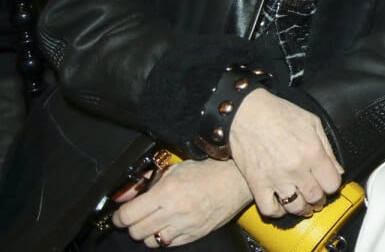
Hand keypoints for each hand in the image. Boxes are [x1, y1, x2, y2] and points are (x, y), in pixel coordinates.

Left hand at [112, 158, 250, 246]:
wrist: (237, 180)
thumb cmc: (208, 170)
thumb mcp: (175, 168)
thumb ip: (147, 182)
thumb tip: (124, 195)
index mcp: (167, 192)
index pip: (129, 215)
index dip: (119, 217)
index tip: (120, 215)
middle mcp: (174, 210)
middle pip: (137, 231)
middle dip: (132, 225)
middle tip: (136, 217)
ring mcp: (186, 225)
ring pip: (151, 241)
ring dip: (148, 232)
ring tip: (154, 221)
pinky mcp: (195, 234)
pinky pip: (169, 244)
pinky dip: (165, 237)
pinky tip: (169, 225)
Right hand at [229, 89, 343, 218]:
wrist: (245, 113)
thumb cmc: (278, 113)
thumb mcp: (312, 123)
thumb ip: (327, 148)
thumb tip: (337, 170)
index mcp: (312, 152)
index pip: (332, 184)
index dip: (333, 185)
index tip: (328, 183)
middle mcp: (296, 168)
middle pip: (316, 197)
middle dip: (320, 199)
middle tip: (317, 196)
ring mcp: (276, 178)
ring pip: (296, 207)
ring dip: (302, 208)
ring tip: (303, 204)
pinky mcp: (257, 183)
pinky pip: (270, 209)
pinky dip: (278, 211)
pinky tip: (282, 204)